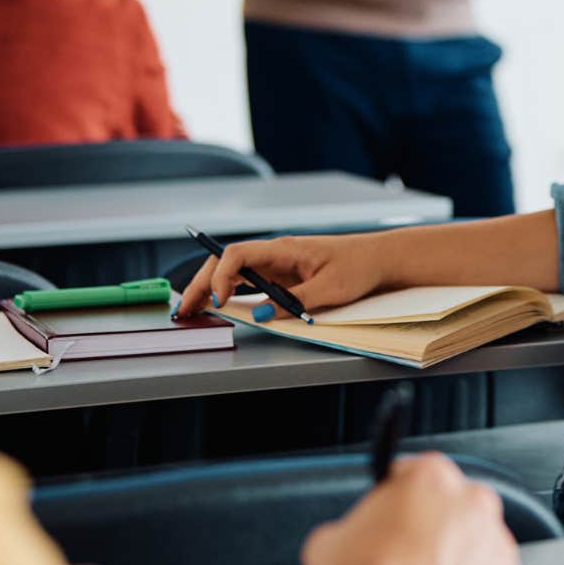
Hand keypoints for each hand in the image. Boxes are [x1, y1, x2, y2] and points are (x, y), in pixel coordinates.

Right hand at [174, 233, 390, 319]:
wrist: (378, 259)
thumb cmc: (358, 267)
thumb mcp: (330, 289)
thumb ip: (295, 302)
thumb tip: (261, 315)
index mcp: (283, 249)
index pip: (238, 254)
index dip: (221, 276)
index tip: (219, 300)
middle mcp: (274, 254)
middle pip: (226, 263)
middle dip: (202, 284)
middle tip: (185, 311)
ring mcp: (276, 264)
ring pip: (232, 273)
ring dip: (210, 289)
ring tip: (191, 311)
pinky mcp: (281, 275)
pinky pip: (248, 282)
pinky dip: (229, 293)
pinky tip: (216, 306)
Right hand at [303, 454, 521, 564]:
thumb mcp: (331, 539)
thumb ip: (354, 524)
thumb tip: (351, 537)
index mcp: (430, 476)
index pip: (416, 472)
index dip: (400, 496)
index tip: (393, 512)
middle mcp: (472, 501)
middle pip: (453, 504)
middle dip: (433, 524)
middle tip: (406, 552)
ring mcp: (495, 542)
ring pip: (475, 542)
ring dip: (456, 556)